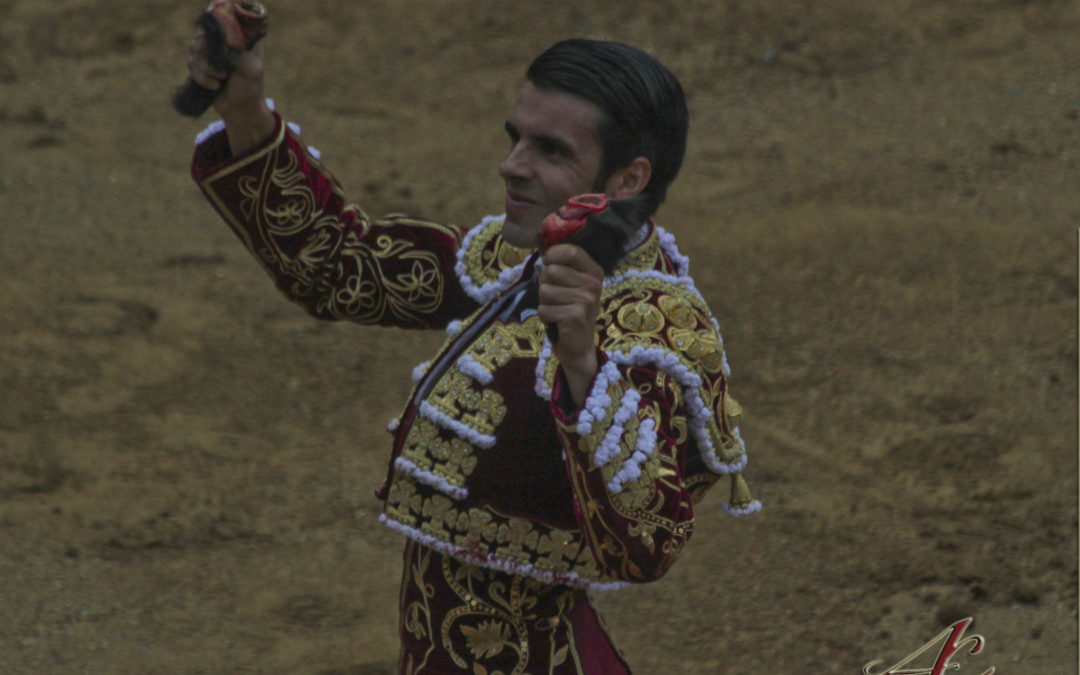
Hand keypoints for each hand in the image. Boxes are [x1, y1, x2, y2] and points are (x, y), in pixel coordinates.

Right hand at [187, 30, 273, 153]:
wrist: (241, 111)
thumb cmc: (251, 89)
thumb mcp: (252, 71)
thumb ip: (239, 54)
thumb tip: (222, 41)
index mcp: (241, 38)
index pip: (223, 23)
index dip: (217, 37)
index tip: (222, 55)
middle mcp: (225, 41)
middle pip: (203, 35)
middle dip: (208, 58)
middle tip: (223, 74)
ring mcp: (212, 51)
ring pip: (194, 49)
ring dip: (205, 69)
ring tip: (220, 82)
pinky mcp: (202, 64)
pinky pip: (190, 63)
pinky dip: (200, 77)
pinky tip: (214, 87)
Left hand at [538, 244, 602, 405]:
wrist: (578, 347)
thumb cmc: (569, 311)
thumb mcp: (570, 285)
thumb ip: (560, 266)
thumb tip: (541, 245)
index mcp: (594, 272)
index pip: (571, 250)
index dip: (553, 255)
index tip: (550, 263)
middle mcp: (594, 284)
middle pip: (551, 271)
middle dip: (546, 286)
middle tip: (558, 300)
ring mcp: (586, 301)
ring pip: (544, 291)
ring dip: (545, 303)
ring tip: (558, 311)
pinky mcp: (575, 316)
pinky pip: (544, 309)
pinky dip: (545, 318)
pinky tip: (558, 323)